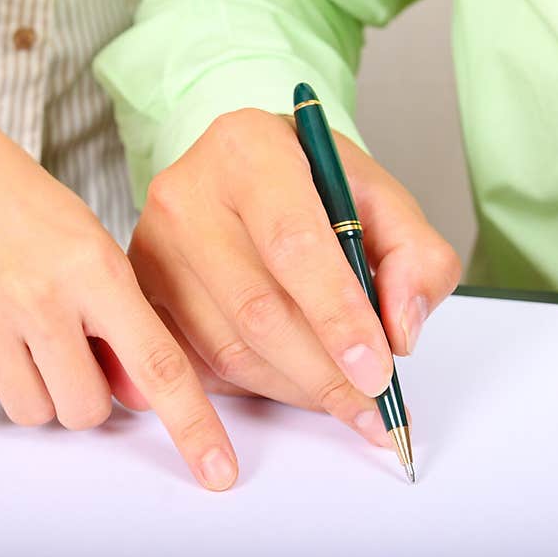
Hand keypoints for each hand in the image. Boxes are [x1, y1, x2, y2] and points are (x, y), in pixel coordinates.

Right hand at [0, 99, 238, 491]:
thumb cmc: (22, 203)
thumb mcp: (90, 247)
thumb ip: (120, 323)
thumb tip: (139, 397)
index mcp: (95, 269)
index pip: (158, 365)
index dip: (193, 426)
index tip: (217, 471)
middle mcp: (41, 295)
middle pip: (87, 411)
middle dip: (84, 394)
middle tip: (65, 349)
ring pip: (32, 415)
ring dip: (34, 390)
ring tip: (19, 334)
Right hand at [128, 109, 460, 445]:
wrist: (244, 177)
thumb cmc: (311, 187)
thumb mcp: (382, 200)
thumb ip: (415, 258)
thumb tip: (399, 332)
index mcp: (249, 149)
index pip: (293, 242)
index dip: (337, 315)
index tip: (377, 369)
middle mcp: (187, 193)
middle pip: (258, 309)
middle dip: (324, 373)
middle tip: (373, 407)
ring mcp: (152, 246)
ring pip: (229, 348)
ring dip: (297, 389)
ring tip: (347, 402)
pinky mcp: (142, 292)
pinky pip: (200, 364)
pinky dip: (258, 388)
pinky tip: (298, 385)